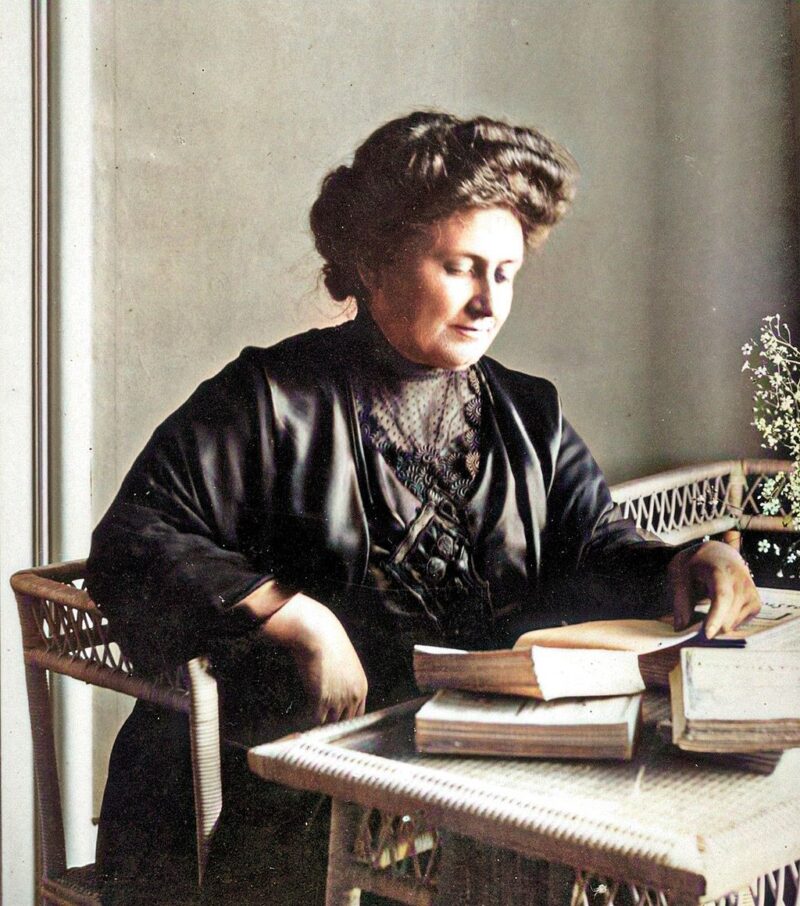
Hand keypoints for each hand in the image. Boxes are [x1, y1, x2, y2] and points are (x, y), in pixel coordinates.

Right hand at [259, 592, 367, 724]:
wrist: (317, 632)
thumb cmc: (328, 643)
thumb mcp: (346, 663)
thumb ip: (345, 682)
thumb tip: (335, 693)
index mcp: (362, 687)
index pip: (358, 715)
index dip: (345, 718)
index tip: (334, 720)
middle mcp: (353, 695)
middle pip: (345, 722)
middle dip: (332, 722)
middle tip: (319, 723)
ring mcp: (339, 699)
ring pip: (330, 723)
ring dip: (319, 722)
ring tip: (309, 720)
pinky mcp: (322, 699)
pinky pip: (316, 720)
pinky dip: (308, 720)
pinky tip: (302, 716)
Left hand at [667, 540, 761, 637]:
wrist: (718, 554)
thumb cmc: (696, 563)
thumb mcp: (679, 573)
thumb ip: (680, 600)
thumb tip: (680, 627)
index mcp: (721, 571)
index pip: (722, 597)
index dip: (715, 617)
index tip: (706, 634)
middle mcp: (742, 583)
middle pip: (727, 619)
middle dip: (708, 626)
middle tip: (691, 623)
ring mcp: (751, 594)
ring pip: (731, 626)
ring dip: (716, 624)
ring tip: (706, 606)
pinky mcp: (756, 604)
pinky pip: (738, 625)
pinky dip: (724, 622)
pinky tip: (717, 609)